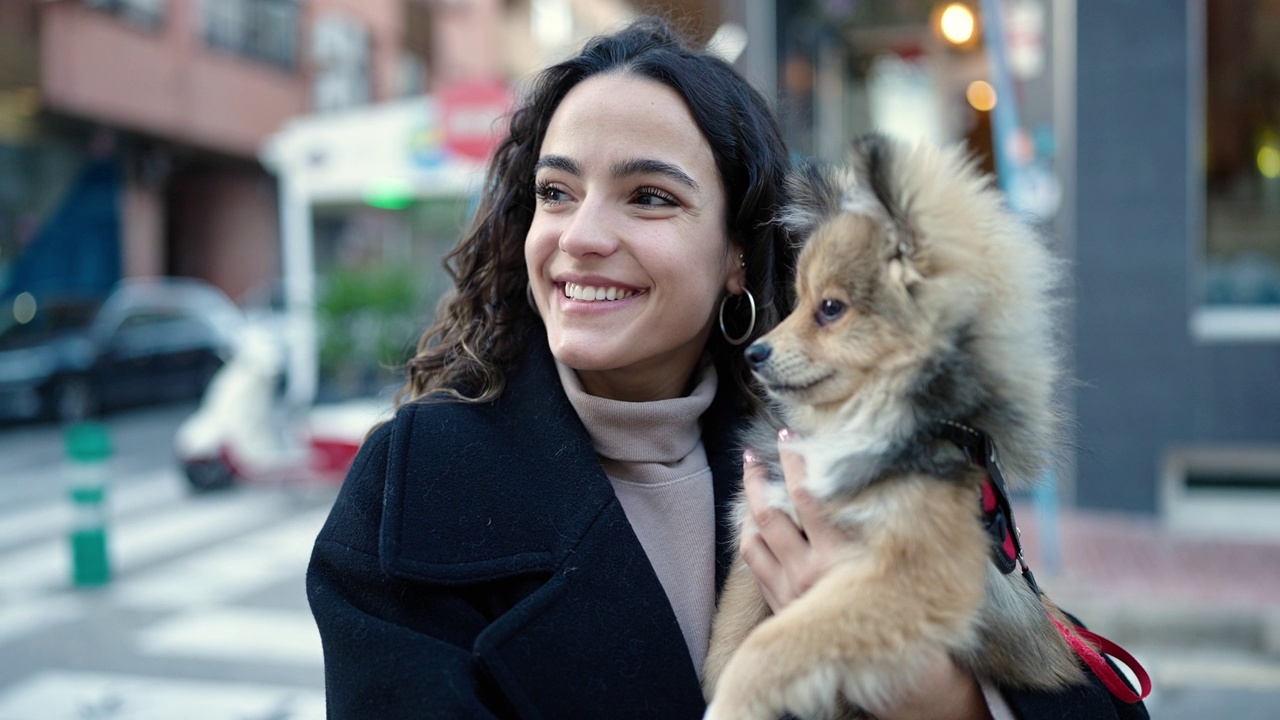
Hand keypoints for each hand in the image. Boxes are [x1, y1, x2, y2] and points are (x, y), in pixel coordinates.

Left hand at [740, 432, 992, 719]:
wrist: (891, 671)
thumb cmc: (906, 611)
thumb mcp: (903, 563)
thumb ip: (903, 524)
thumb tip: (939, 478)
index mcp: (845, 558)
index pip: (810, 500)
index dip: (797, 465)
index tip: (795, 438)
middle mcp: (814, 571)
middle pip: (776, 509)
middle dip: (767, 473)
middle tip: (767, 444)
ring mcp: (791, 587)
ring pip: (757, 531)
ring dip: (750, 496)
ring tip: (750, 467)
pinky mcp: (780, 601)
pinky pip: (753, 558)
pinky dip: (749, 531)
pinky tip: (750, 514)